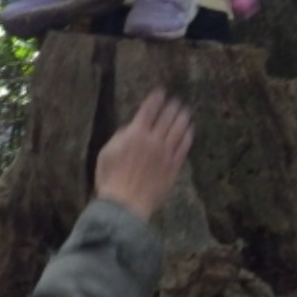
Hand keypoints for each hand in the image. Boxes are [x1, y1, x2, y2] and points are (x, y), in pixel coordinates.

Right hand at [94, 89, 194, 221]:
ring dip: (183, 118)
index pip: (148, 110)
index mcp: (135, 134)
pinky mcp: (173, 167)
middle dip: (173, 106)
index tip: (161, 92)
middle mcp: (153, 140)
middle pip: (167, 118)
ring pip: (178, 130)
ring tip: (187, 111)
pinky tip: (190, 131)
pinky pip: (184, 147)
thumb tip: (130, 129)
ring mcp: (166, 154)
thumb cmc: (111, 179)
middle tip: (177, 100)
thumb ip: (120, 137)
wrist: (125, 204)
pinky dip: (188, 136)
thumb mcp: (106, 153)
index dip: (155, 99)